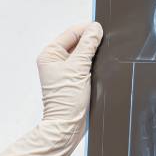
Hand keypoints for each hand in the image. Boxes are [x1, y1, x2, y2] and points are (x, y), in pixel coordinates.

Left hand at [0, 21, 103, 155]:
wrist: (67, 127)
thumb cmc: (66, 101)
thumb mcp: (79, 68)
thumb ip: (88, 45)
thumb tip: (95, 28)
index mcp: (49, 54)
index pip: (71, 32)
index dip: (87, 30)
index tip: (103, 30)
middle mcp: (55, 61)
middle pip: (78, 42)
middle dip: (92, 42)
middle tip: (106, 45)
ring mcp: (65, 71)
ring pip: (85, 54)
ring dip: (95, 55)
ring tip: (102, 59)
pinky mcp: (75, 80)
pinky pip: (87, 65)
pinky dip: (95, 65)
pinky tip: (101, 69)